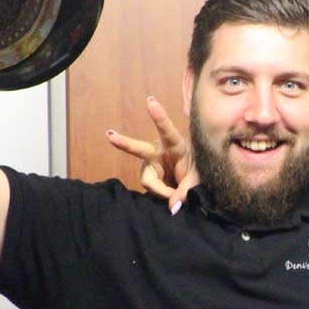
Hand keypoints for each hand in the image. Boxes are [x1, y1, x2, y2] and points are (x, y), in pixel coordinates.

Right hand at [105, 96, 197, 213]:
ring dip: (162, 190)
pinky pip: (151, 189)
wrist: (192, 180)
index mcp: (175, 145)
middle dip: (124, 143)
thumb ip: (187, 190)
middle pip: (139, 149)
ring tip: (175, 192)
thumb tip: (172, 206)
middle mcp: (158, 152)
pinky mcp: (148, 176)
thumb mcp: (198, 178)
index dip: (159, 117)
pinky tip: (171, 193)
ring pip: (149, 181)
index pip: (167, 130)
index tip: (150, 102)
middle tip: (110, 136)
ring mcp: (151, 164)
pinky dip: (162, 194)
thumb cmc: (197, 170)